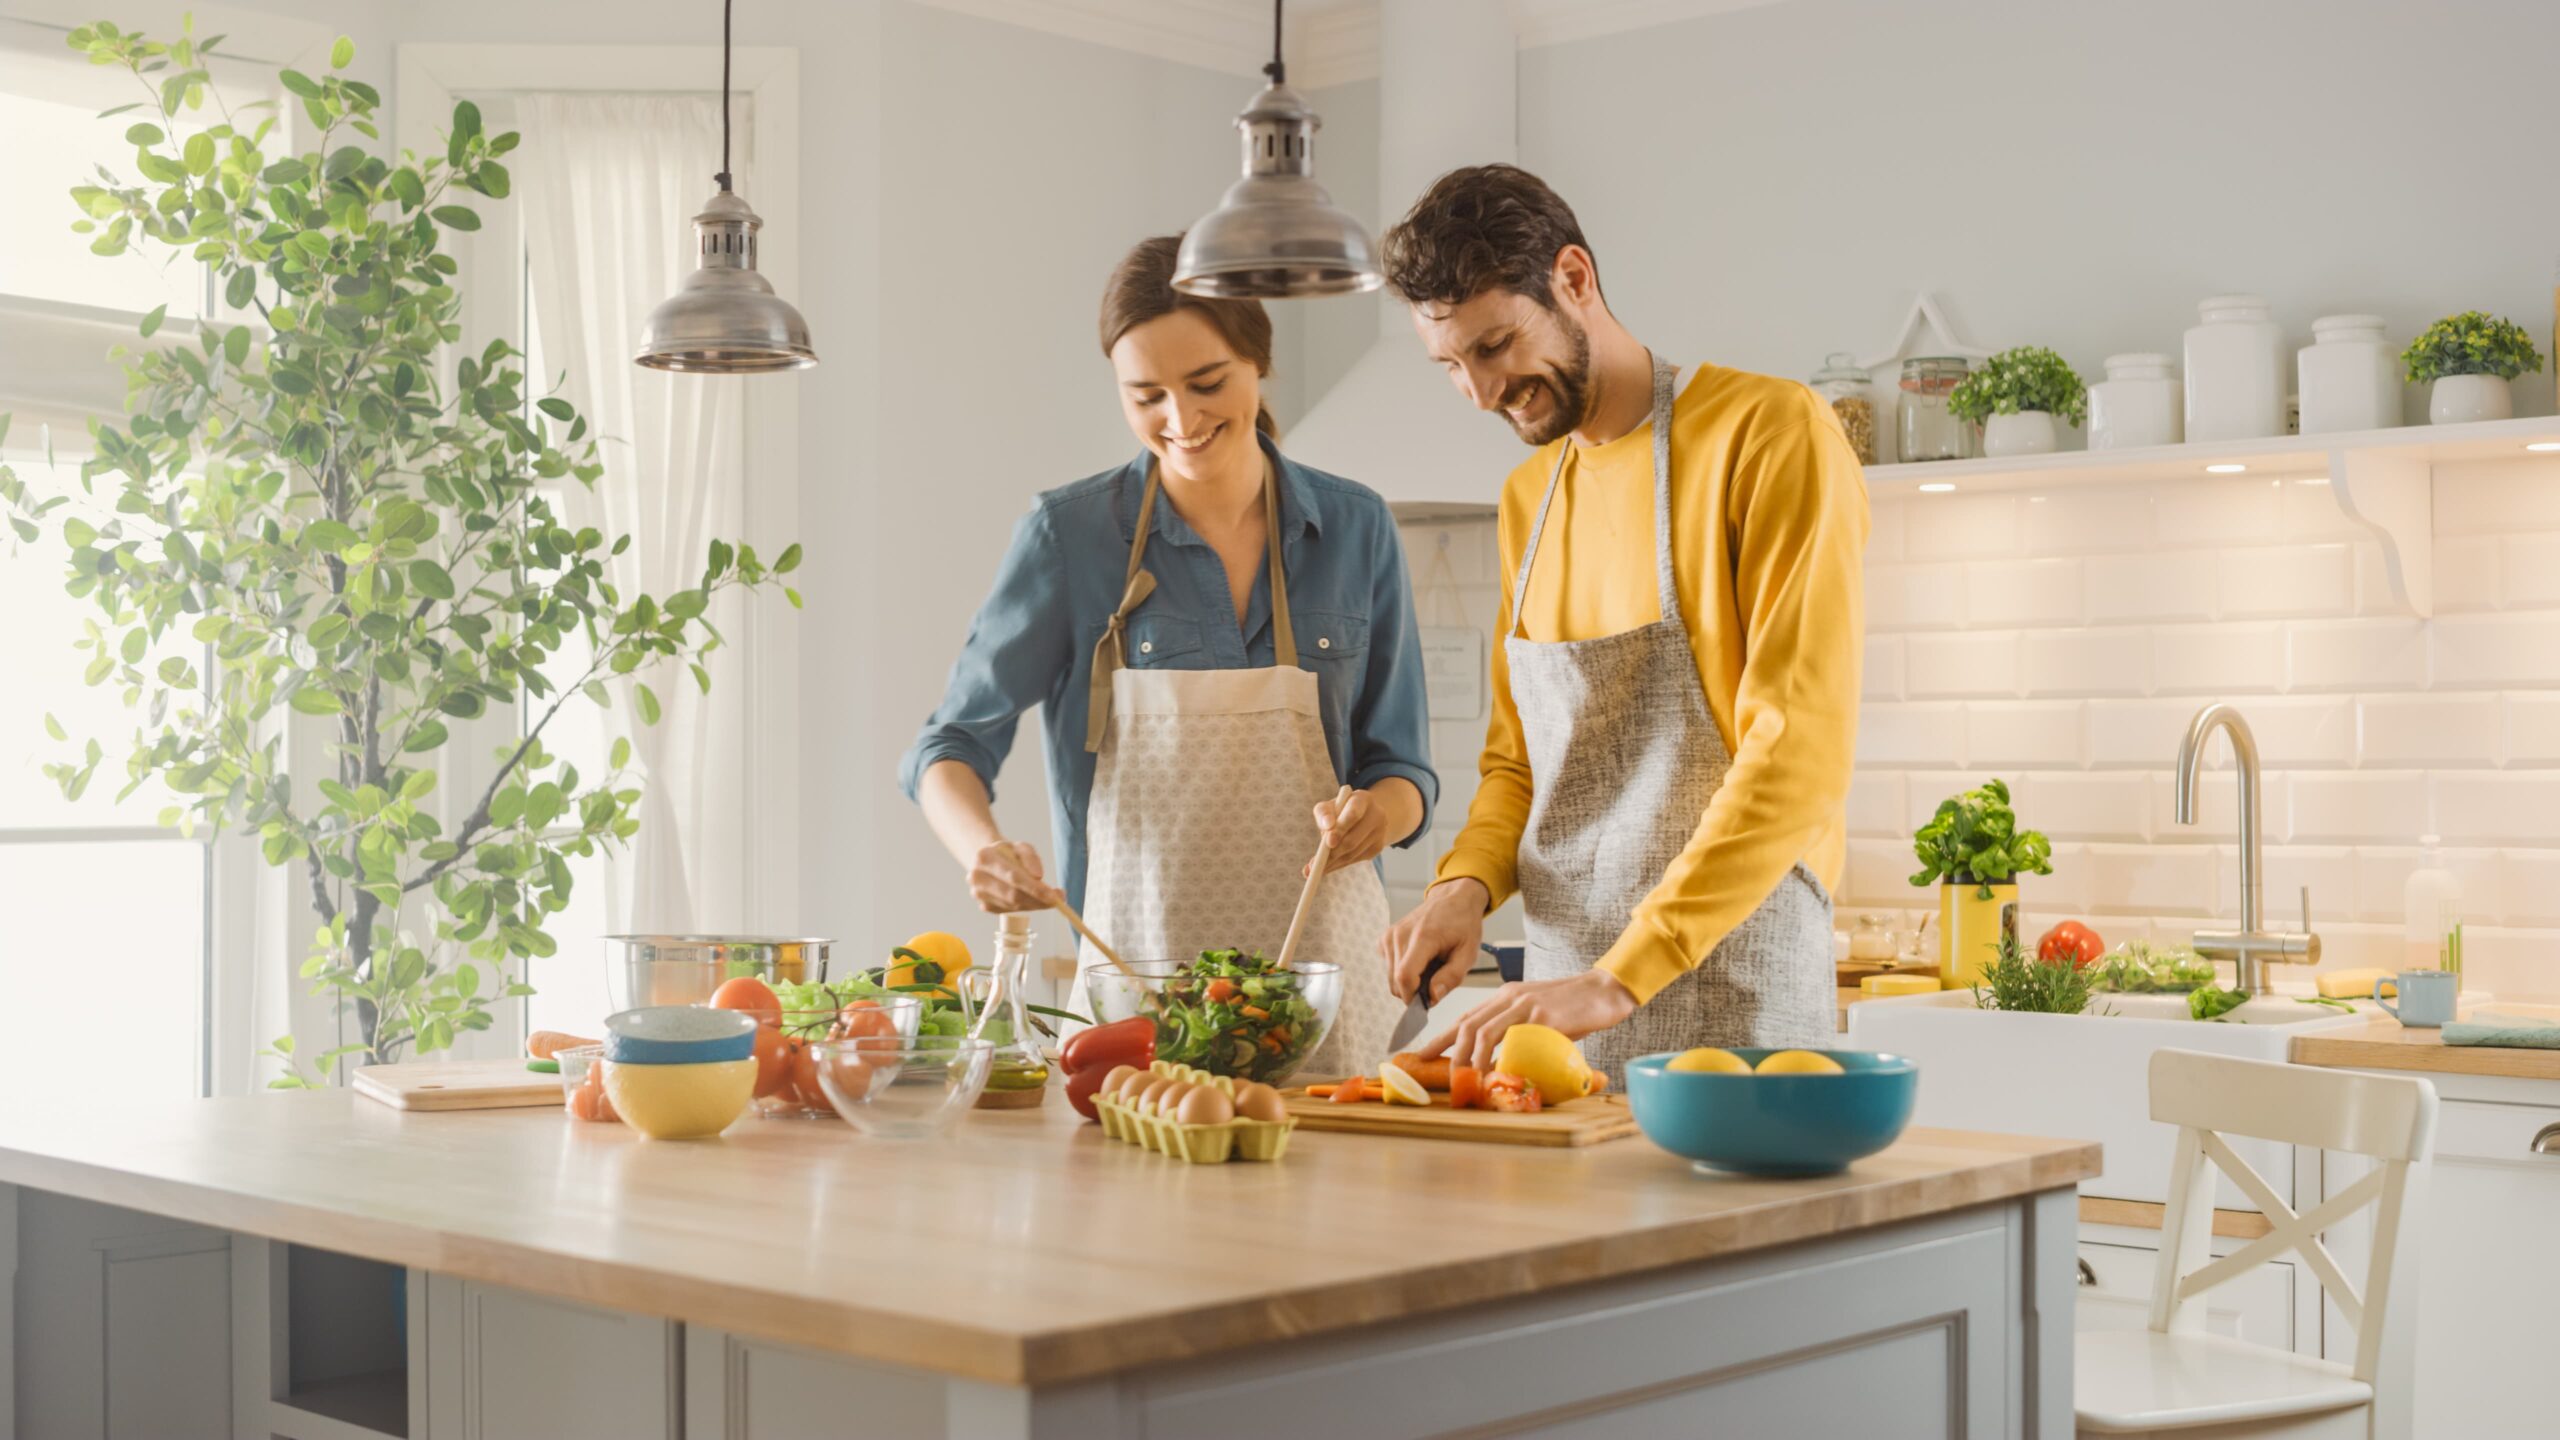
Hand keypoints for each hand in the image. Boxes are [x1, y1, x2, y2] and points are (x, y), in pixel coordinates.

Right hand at [966, 840, 1058, 913]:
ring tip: (1048, 900)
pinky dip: (1025, 907)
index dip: (1034, 888)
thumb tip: (1038, 876)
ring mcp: (978, 893)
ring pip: (1012, 905)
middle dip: (1037, 899)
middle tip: (1057, 900)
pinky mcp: (984, 905)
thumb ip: (1030, 857)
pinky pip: (1009, 911)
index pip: (1013, 876)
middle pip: (1012, 894)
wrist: (988, 861)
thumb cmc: (1007, 853)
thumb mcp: (1020, 847)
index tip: (1054, 896)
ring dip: (1034, 905)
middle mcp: (977, 876)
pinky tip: (1033, 900)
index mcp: (985, 857)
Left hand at [1310, 788, 1388, 874]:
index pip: (1353, 814)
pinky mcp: (1378, 847)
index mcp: (1363, 799)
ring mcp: (1379, 832)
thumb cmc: (1340, 809)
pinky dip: (1340, 864)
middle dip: (1333, 852)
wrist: (1364, 814)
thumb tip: (1326, 828)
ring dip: (1333, 862)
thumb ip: (1324, 814)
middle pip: (1352, 839)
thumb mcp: (1330, 806)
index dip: (1340, 829)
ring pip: (1353, 853)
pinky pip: (1356, 859)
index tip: (1328, 842)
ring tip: (1316, 869)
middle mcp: (1376, 815)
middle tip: (1316, 864)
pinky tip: (1328, 867)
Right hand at [1382, 878, 1487, 1005]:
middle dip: (1414, 991)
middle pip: (1395, 981)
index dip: (1412, 997)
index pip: (1404, 976)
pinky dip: (1402, 971)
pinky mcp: (1385, 938)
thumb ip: (1451, 978)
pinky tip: (1418, 960)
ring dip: (1409, 981)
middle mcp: (1400, 934)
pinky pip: (1388, 968)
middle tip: (1435, 980)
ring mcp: (1390, 935)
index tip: (1427, 1001)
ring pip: (1390, 978)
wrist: (1453, 899)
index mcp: (1423, 937)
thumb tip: (1432, 998)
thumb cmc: (1463, 925)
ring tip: (1429, 967)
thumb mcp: (1468, 954)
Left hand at [1421, 970, 1636, 1072]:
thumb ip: (1518, 1030)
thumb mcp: (1538, 1013)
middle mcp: (1510, 998)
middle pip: (1468, 1024)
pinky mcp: (1544, 1018)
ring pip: (1484, 1031)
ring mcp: (1526, 1007)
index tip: (1424, 1054)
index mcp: (1506, 995)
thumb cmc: (1574, 1007)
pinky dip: (1500, 1058)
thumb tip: (1503, 1059)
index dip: (1443, 1037)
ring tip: (1466, 1080)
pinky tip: (1494, 1073)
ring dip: (1470, 1058)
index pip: (1467, 1016)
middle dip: (1448, 1050)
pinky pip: (1513, 1040)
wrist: (1605, 991)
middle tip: (1443, 1075)